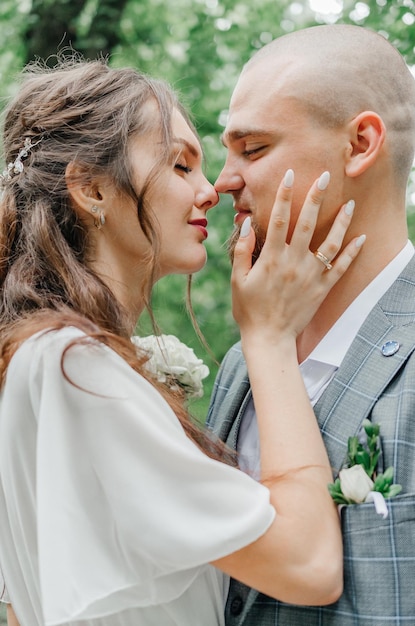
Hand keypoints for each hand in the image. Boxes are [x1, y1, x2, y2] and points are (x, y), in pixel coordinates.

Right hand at [231, 169, 364, 341]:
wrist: (269, 338)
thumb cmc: (249, 310)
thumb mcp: (238, 280)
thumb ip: (242, 251)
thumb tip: (246, 224)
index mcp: (271, 258)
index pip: (278, 218)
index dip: (283, 195)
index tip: (289, 175)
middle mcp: (294, 262)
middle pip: (307, 223)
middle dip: (315, 197)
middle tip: (324, 176)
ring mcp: (311, 275)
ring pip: (330, 243)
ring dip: (341, 222)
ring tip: (350, 203)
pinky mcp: (322, 289)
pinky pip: (340, 268)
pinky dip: (352, 253)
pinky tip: (361, 237)